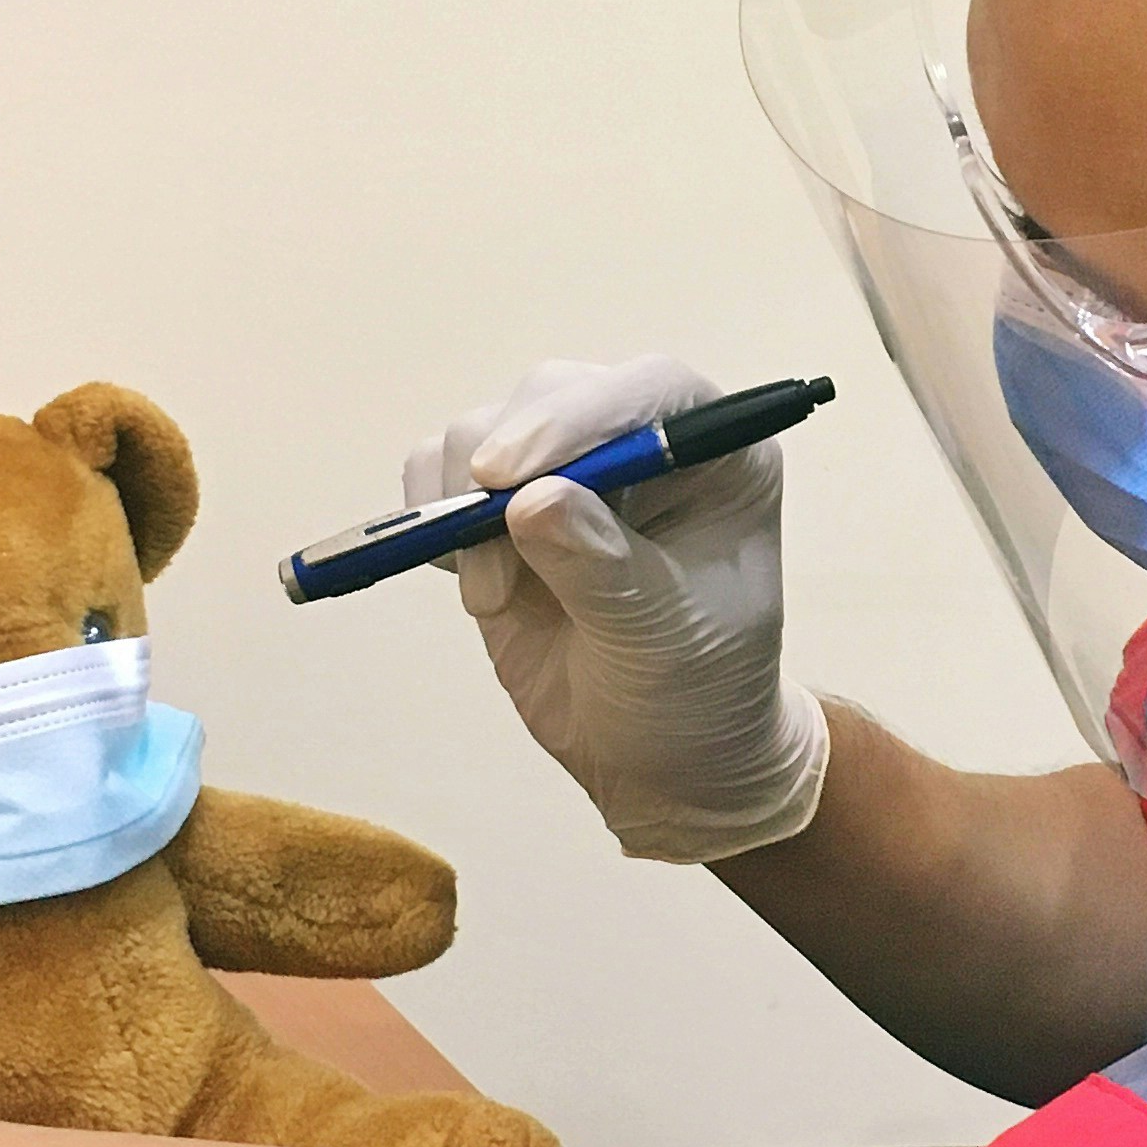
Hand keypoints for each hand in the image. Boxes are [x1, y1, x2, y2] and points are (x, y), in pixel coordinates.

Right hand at [405, 355, 829, 865]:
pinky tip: (476, 582)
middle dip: (502, 462)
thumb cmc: (696, 692)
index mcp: (717, 456)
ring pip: (483, 430)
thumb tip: (529, 501)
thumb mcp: (663, 639)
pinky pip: (438, 473)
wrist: (660, 755)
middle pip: (551, 394)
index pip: (650, 391)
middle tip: (479, 535)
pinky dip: (429, 519)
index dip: (578, 416)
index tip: (509, 475)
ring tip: (496, 596)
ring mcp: (567, 468)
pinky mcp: (503, 504)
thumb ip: (602, 567)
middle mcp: (641, 443)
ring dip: (462, 505)